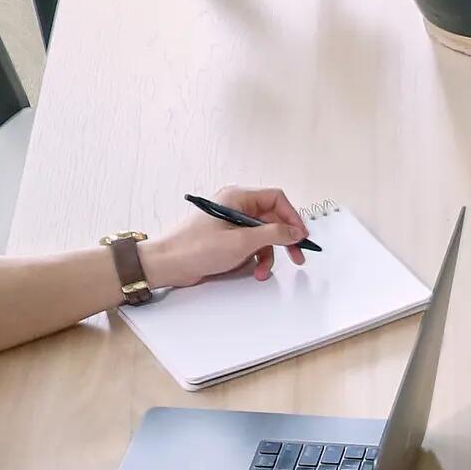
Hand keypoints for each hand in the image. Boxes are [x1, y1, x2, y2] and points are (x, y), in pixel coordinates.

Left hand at [146, 187, 309, 292]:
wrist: (168, 263)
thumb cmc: (196, 248)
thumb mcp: (242, 242)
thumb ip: (273, 234)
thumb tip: (295, 231)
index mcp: (238, 197)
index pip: (276, 200)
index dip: (292, 217)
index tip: (301, 236)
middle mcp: (236, 206)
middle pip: (272, 219)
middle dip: (283, 241)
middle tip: (296, 257)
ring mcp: (231, 223)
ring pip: (263, 236)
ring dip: (267, 255)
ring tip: (262, 271)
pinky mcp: (227, 238)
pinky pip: (251, 245)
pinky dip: (255, 258)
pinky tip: (253, 270)